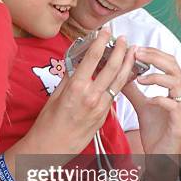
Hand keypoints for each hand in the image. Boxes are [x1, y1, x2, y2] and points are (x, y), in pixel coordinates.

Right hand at [26, 29, 135, 155]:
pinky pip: (115, 94)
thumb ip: (68, 78)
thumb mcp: (55, 95)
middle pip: (112, 67)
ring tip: (131, 52)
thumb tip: (76, 63)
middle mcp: (92, 96)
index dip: (101, 41)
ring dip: (127, 64)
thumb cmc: (48, 123)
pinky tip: (124, 74)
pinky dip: (121, 81)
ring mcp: (101, 107)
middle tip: (124, 39)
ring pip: (119, 81)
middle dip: (120, 50)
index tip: (106, 31)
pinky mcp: (104, 116)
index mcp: (77, 88)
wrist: (52, 149)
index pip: (93, 58)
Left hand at [122, 47, 180, 154]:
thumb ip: (133, 89)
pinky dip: (160, 99)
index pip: (169, 62)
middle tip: (136, 53)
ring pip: (177, 83)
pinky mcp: (180, 123)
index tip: (135, 48)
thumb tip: (121, 74)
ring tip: (140, 77)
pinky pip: (173, 106)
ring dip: (157, 77)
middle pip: (174, 66)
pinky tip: (148, 99)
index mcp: (176, 88)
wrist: (161, 156)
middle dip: (155, 57)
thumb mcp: (142, 105)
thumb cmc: (156, 131)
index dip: (153, 52)